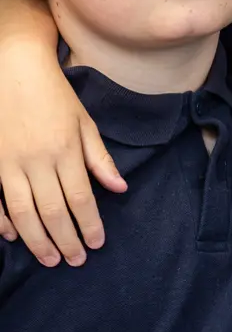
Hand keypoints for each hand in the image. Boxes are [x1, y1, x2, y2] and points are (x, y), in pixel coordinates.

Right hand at [0, 41, 125, 265]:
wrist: (13, 70)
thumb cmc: (55, 96)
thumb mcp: (84, 123)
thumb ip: (100, 158)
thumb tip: (119, 188)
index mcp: (65, 151)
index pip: (81, 198)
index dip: (90, 224)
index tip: (97, 243)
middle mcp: (37, 161)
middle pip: (53, 211)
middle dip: (66, 240)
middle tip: (76, 260)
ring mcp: (8, 163)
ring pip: (23, 212)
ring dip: (38, 240)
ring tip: (51, 259)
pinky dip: (2, 221)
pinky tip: (14, 236)